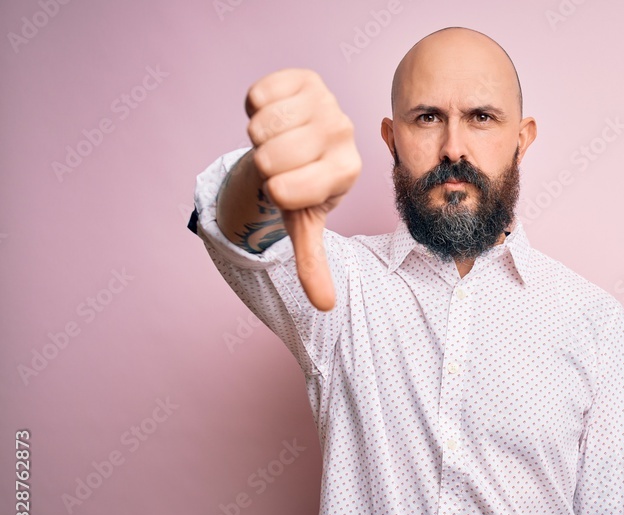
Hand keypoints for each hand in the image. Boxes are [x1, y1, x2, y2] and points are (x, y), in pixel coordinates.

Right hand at [244, 68, 361, 310]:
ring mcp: (328, 101)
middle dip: (263, 164)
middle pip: (268, 157)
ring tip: (278, 142)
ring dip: (257, 137)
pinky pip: (256, 95)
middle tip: (282, 164)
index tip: (289, 188)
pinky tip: (275, 117)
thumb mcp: (305, 224)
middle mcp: (345, 133)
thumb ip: (314, 263)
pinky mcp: (306, 78)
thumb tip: (326, 306)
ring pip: (260, 126)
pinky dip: (254, 108)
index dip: (273, 192)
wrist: (300, 145)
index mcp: (348, 171)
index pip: (284, 190)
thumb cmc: (301, 187)